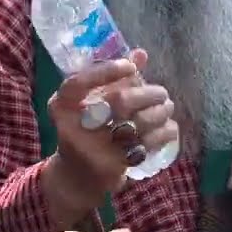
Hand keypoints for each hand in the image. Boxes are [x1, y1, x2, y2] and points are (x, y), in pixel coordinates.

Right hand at [46, 50, 177, 207]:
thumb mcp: (89, 103)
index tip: (130, 66)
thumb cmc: (86, 130)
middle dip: (147, 93)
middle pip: (118, 102)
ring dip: (159, 113)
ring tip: (167, 107)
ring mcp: (92, 151)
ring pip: (136, 124)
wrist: (77, 177)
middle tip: (162, 92)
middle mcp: (72, 128)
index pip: (79, 83)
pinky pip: (145, 146)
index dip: (106, 71)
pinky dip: (162, 133)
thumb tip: (141, 54)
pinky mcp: (111, 168)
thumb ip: (112, 78)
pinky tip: (169, 127)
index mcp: (61, 107)